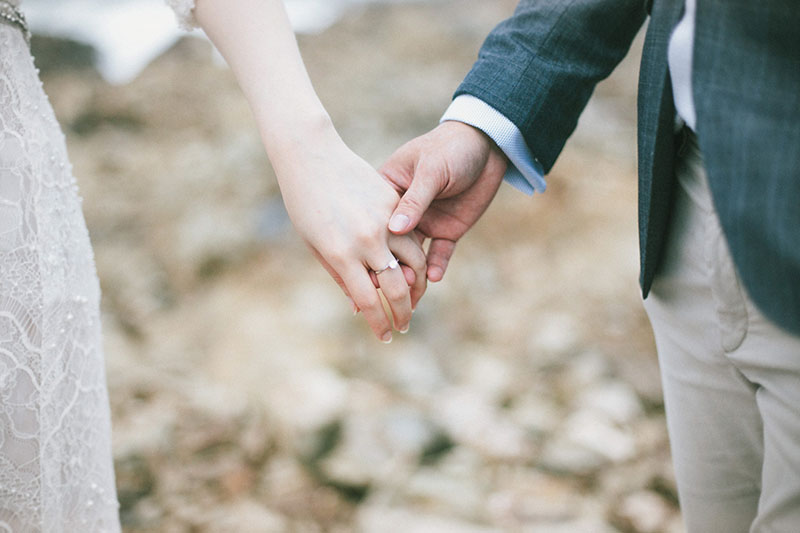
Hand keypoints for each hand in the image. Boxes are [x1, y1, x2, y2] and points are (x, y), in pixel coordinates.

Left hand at [273, 125, 426, 341]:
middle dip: (404, 313)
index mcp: (341, 255)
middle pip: (398, 288)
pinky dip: (414, 255)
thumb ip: (341, 274)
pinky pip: (411, 234)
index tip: (385, 337)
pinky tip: (409, 266)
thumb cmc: (304, 204)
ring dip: (417, 285)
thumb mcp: (316, 245)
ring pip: (416, 262)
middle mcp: (366, 240)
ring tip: (412, 297)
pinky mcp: (392, 202)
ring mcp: (383, 219)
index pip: (369, 302)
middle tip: (404, 325)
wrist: (311, 156)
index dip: (380, 325)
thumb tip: (360, 304)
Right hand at [380, 121, 507, 281]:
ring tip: (410, 290)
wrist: (487, 145)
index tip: (364, 266)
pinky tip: (433, 278)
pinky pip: (439, 253)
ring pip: (412, 255)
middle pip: (390, 245)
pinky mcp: (447, 231)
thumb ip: (414, 200)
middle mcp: (402, 212)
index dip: (368, 245)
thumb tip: (393, 230)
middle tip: (385, 287)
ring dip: (411, 274)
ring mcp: (424, 223)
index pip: (373, 223)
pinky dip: (436, 266)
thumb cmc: (450, 148)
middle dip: (388, 267)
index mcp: (388, 191)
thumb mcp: (431, 170)